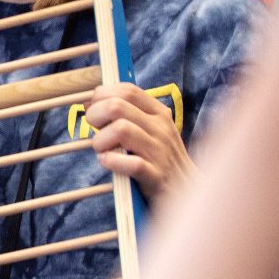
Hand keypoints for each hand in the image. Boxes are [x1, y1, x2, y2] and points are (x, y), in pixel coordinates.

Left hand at [84, 83, 192, 200]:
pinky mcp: (156, 175)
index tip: (93, 107)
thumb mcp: (151, 128)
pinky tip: (107, 161)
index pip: (127, 90)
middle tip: (94, 129)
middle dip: (95, 115)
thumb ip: (127, 114)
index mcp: (159, 113)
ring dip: (101, 140)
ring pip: (121, 130)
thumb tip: (90, 102)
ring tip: (102, 149)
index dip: (102, 96)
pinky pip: (130, 163)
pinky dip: (112, 161)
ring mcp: (159, 151)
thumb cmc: (160, 156)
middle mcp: (160, 128)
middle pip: (117, 106)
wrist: (188, 188)